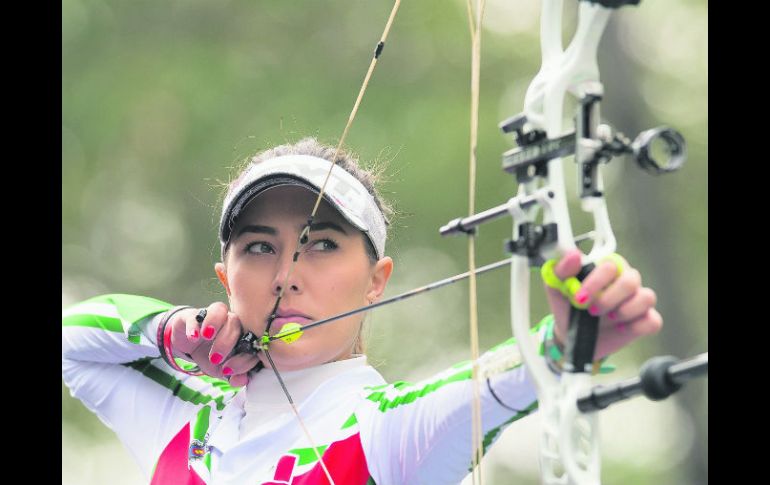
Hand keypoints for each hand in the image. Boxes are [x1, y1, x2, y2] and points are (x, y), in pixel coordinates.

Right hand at [165, 302, 259, 386]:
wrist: (187, 344)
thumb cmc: (209, 354)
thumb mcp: (220, 369)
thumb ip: (232, 375)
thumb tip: (242, 380)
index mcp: (241, 335)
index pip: (250, 342)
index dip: (242, 357)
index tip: (229, 371)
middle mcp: (230, 321)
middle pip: (235, 323)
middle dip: (226, 342)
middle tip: (215, 358)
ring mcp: (212, 316)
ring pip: (220, 310)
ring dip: (215, 323)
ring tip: (207, 337)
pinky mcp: (193, 315)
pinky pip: (195, 315)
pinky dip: (194, 326)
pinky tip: (193, 337)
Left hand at [544, 249, 661, 360]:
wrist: (572, 335)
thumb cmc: (568, 305)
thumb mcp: (557, 287)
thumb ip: (561, 269)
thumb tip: (574, 255)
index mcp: (606, 268)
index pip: (610, 265)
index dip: (596, 282)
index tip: (579, 297)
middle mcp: (625, 280)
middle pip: (631, 280)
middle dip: (609, 298)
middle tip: (591, 310)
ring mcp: (637, 300)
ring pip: (646, 298)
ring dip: (624, 311)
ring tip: (608, 317)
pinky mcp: (644, 320)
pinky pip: (653, 321)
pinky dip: (636, 326)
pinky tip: (620, 328)